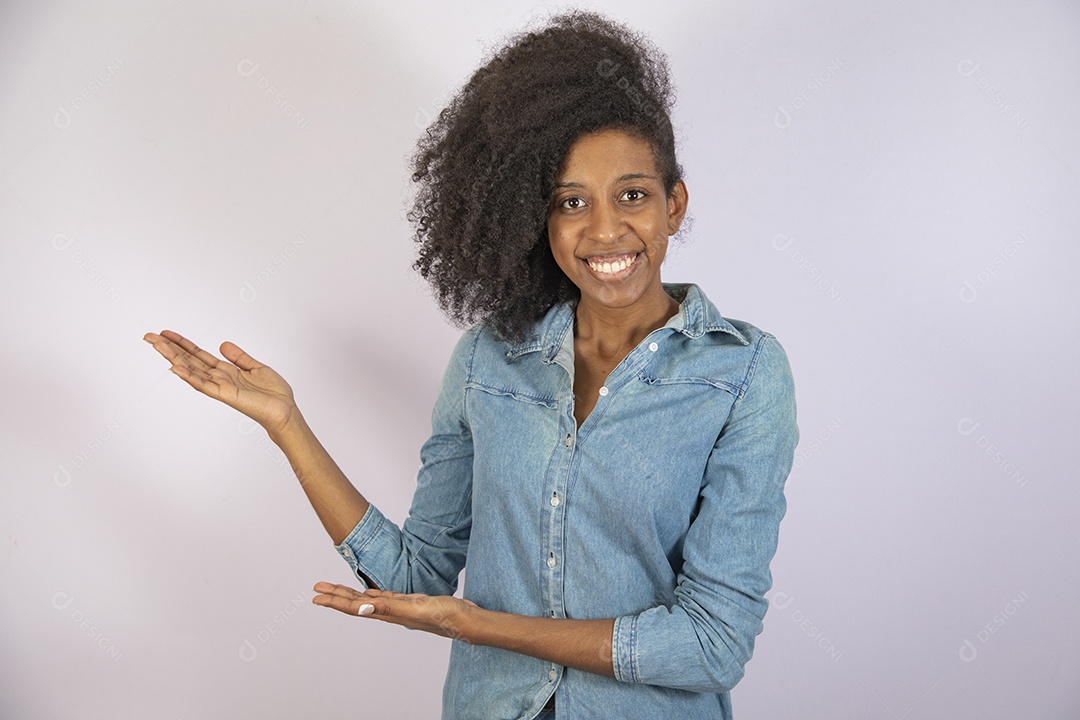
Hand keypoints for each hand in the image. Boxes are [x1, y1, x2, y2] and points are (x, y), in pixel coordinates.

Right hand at [144, 329, 296, 435]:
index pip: (198, 355)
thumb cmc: (273, 393)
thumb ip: (239, 357)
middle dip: (169, 348)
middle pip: (189, 360)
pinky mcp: (226, 395)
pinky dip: (189, 377)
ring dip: (173, 358)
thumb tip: (222, 344)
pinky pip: (203, 385)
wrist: (285, 410)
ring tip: (157, 346)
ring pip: (191, 370)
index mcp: (226, 371)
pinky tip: (175, 368)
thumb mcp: (256, 367)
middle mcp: (219, 378)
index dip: (182, 343)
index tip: (166, 333)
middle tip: (149, 337)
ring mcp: (220, 387)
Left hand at [312, 582, 479, 640]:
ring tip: (335, 589)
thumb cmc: (444, 616)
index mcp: (388, 613)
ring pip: (367, 600)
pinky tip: (368, 592)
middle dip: (335, 596)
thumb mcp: (415, 608)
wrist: (466, 620)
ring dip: (350, 594)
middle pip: (356, 603)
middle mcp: (389, 611)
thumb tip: (362, 606)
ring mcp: (399, 607)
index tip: (316, 596)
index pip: (354, 606)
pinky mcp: (409, 602)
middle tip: (317, 588)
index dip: (334, 601)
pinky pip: (384, 597)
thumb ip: (389, 607)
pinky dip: (372, 593)